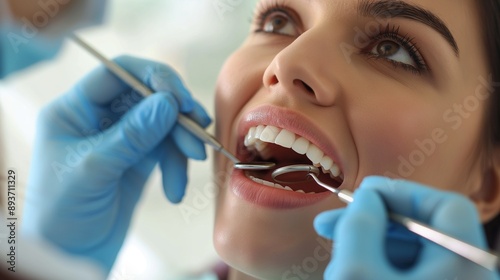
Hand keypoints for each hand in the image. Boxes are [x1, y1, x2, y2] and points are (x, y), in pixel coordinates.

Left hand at [21, 55, 210, 272]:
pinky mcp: (140, 158)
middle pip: (149, 96)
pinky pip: (168, 149)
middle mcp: (101, 117)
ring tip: (193, 164)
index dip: (153, 78)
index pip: (118, 73)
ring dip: (181, 143)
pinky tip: (176, 190)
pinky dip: (177, 166)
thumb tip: (169, 102)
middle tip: (199, 133)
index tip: (181, 99)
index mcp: (76, 109)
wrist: (71, 254)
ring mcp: (123, 137)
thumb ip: (133, 134)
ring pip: (163, 123)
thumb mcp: (95, 169)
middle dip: (176, 115)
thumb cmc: (64, 212)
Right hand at [314, 176, 499, 279]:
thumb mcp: (357, 271)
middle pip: (424, 228)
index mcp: (464, 264)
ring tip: (336, 252)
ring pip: (414, 253)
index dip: (402, 191)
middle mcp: (469, 274)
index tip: (366, 192)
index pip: (446, 204)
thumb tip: (366, 199)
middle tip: (333, 222)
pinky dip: (381, 264)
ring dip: (371, 245)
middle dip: (374, 221)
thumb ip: (359, 224)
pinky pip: (411, 272)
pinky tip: (353, 267)